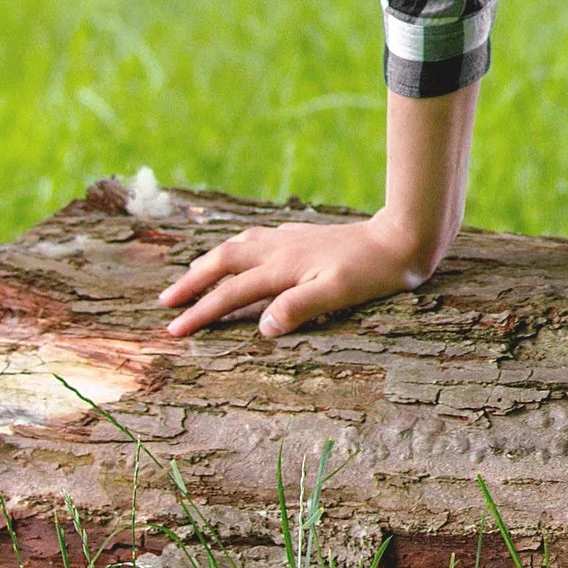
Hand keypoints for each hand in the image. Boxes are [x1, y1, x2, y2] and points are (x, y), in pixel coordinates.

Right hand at [159, 213, 435, 340]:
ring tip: (191, 276)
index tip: (174, 331)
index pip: (231, 294)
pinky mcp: (302, 236)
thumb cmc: (374, 272)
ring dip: (209, 262)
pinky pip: (255, 239)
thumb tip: (263, 327)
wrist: (402, 237)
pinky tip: (240, 249)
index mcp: (283, 269)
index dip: (201, 312)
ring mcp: (290, 240)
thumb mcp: (339, 294)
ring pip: (236, 247)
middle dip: (191, 283)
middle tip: (165, 302)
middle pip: (221, 262)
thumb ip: (300, 307)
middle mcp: (279, 250)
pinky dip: (236, 248)